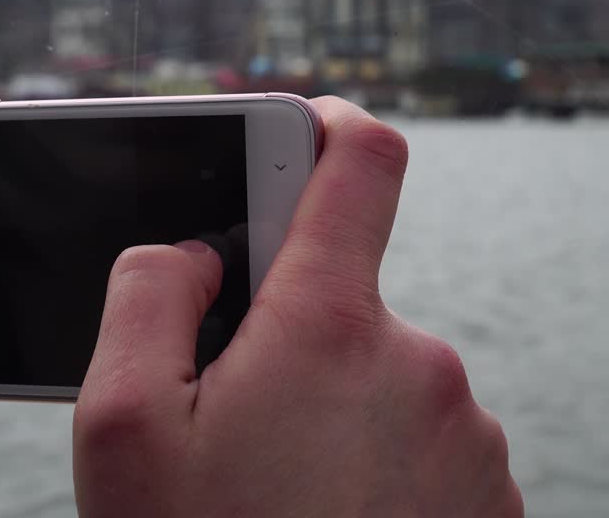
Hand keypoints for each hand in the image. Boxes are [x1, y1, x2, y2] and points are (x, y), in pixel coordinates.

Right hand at [73, 97, 521, 516]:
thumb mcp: (119, 426)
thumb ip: (149, 293)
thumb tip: (202, 251)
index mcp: (328, 327)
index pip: (360, 161)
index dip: (324, 127)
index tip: (293, 134)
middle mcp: (420, 366)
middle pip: (343, 295)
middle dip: (284, 335)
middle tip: (232, 421)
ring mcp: (468, 437)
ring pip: (379, 375)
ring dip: (328, 408)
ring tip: (277, 493)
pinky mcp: (489, 497)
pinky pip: (420, 440)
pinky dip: (372, 461)